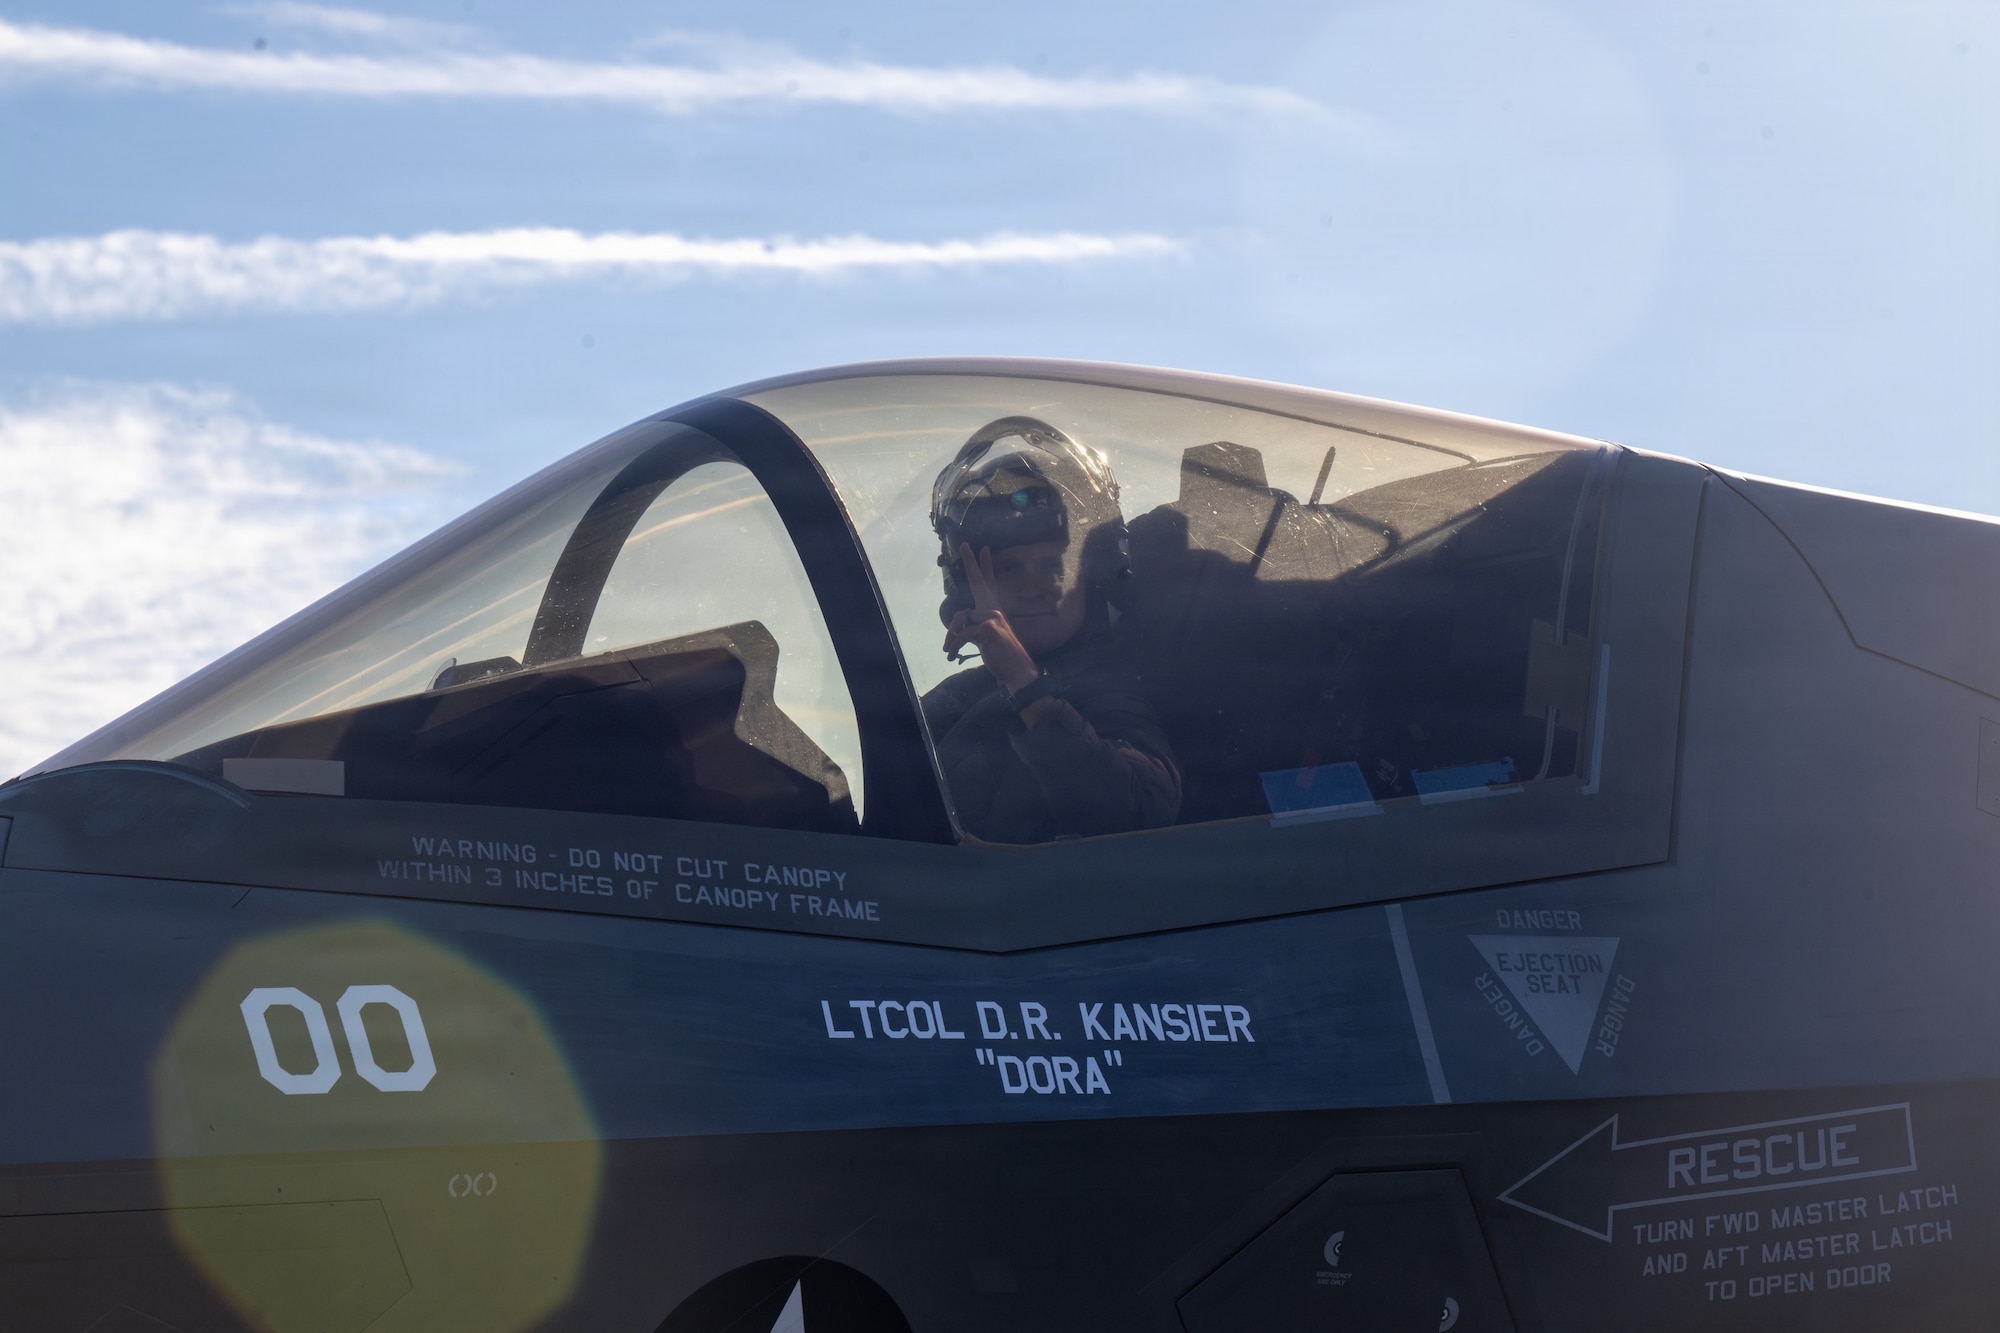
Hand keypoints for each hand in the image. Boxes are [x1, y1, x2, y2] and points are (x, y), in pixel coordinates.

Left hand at [942, 543, 1041, 692]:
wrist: (1018, 672)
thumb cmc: (1002, 657)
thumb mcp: (985, 639)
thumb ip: (975, 627)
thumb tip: (960, 625)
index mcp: (994, 610)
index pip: (989, 584)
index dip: (986, 566)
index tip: (983, 548)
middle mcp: (994, 610)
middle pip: (980, 582)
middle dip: (971, 563)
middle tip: (964, 545)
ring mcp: (992, 617)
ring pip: (960, 617)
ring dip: (951, 637)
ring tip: (948, 651)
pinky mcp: (987, 629)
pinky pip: (961, 634)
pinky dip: (953, 646)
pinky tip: (952, 656)